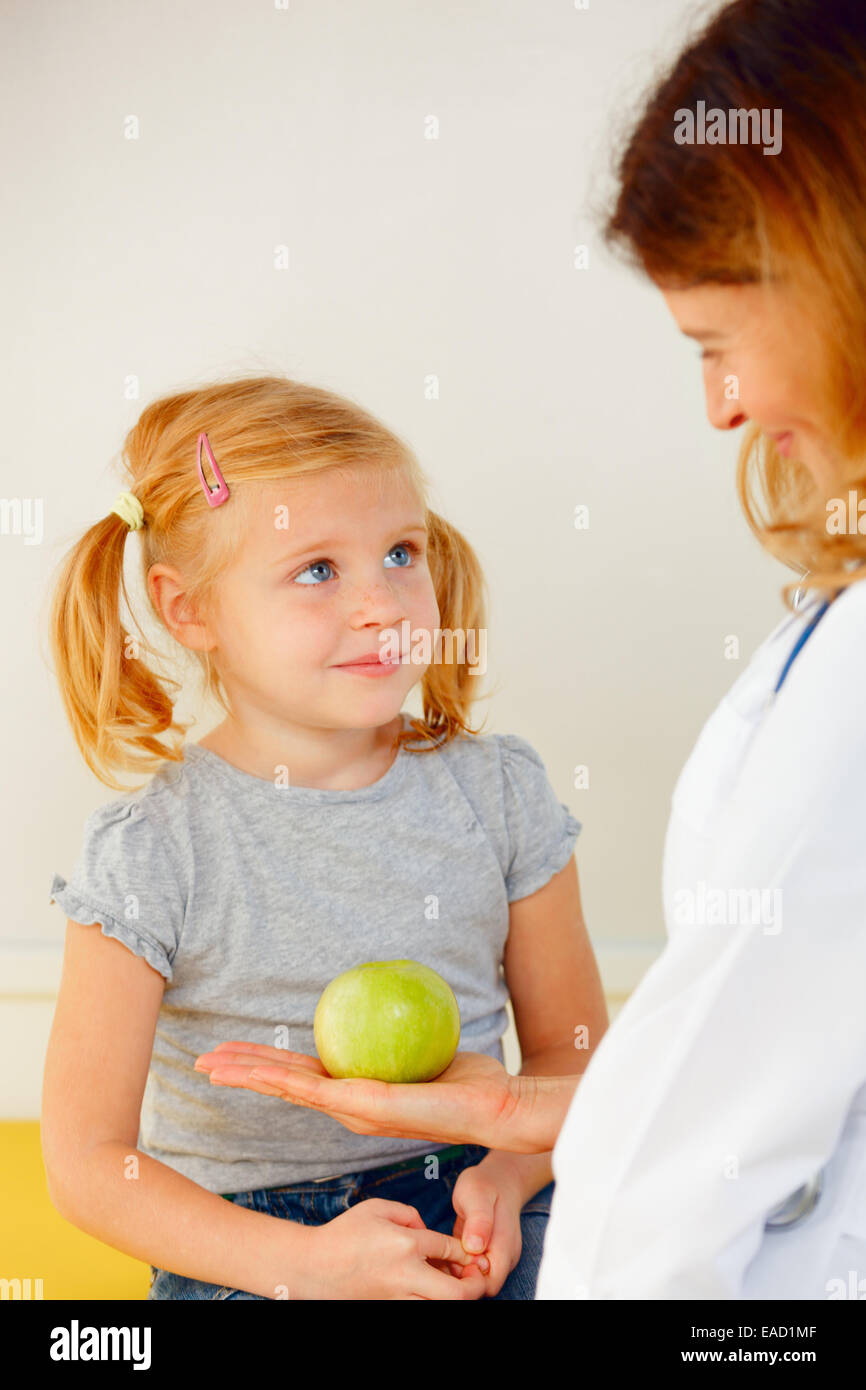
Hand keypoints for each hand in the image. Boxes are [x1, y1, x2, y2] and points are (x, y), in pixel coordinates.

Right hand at [194, 1041, 568, 1152]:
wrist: (498, 1106)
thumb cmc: (472, 1079)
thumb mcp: (428, 1047)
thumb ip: (402, 1030)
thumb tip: (391, 995)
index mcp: (360, 1092)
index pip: (303, 1074)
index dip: (267, 1063)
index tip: (237, 1051)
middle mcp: (349, 1107)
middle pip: (283, 1083)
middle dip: (242, 1071)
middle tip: (202, 1059)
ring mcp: (353, 1110)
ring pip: (286, 1087)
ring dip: (246, 1074)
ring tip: (210, 1064)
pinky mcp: (364, 1107)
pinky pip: (310, 1086)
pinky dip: (274, 1077)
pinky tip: (248, 1069)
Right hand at [297, 1198, 488, 1299]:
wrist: (313, 1267)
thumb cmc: (344, 1233)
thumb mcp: (376, 1208)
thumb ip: (409, 1214)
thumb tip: (427, 1230)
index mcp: (405, 1243)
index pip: (452, 1250)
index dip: (468, 1252)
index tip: (471, 1253)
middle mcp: (406, 1274)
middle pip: (457, 1293)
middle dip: (475, 1287)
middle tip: (476, 1278)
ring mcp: (397, 1297)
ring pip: (440, 1308)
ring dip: (454, 1298)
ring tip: (454, 1287)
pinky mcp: (388, 1309)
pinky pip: (420, 1309)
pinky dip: (432, 1302)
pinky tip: (429, 1291)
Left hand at [445, 1161, 524, 1296]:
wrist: (497, 1178)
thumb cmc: (485, 1185)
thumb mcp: (477, 1195)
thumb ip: (479, 1221)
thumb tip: (476, 1248)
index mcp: (504, 1248)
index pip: (490, 1284)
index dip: (470, 1281)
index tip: (452, 1261)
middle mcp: (504, 1258)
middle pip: (482, 1287)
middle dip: (461, 1280)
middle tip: (442, 1258)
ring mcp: (495, 1258)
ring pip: (475, 1281)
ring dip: (457, 1274)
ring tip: (441, 1254)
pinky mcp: (485, 1255)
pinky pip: (471, 1271)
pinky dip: (457, 1267)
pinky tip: (444, 1252)